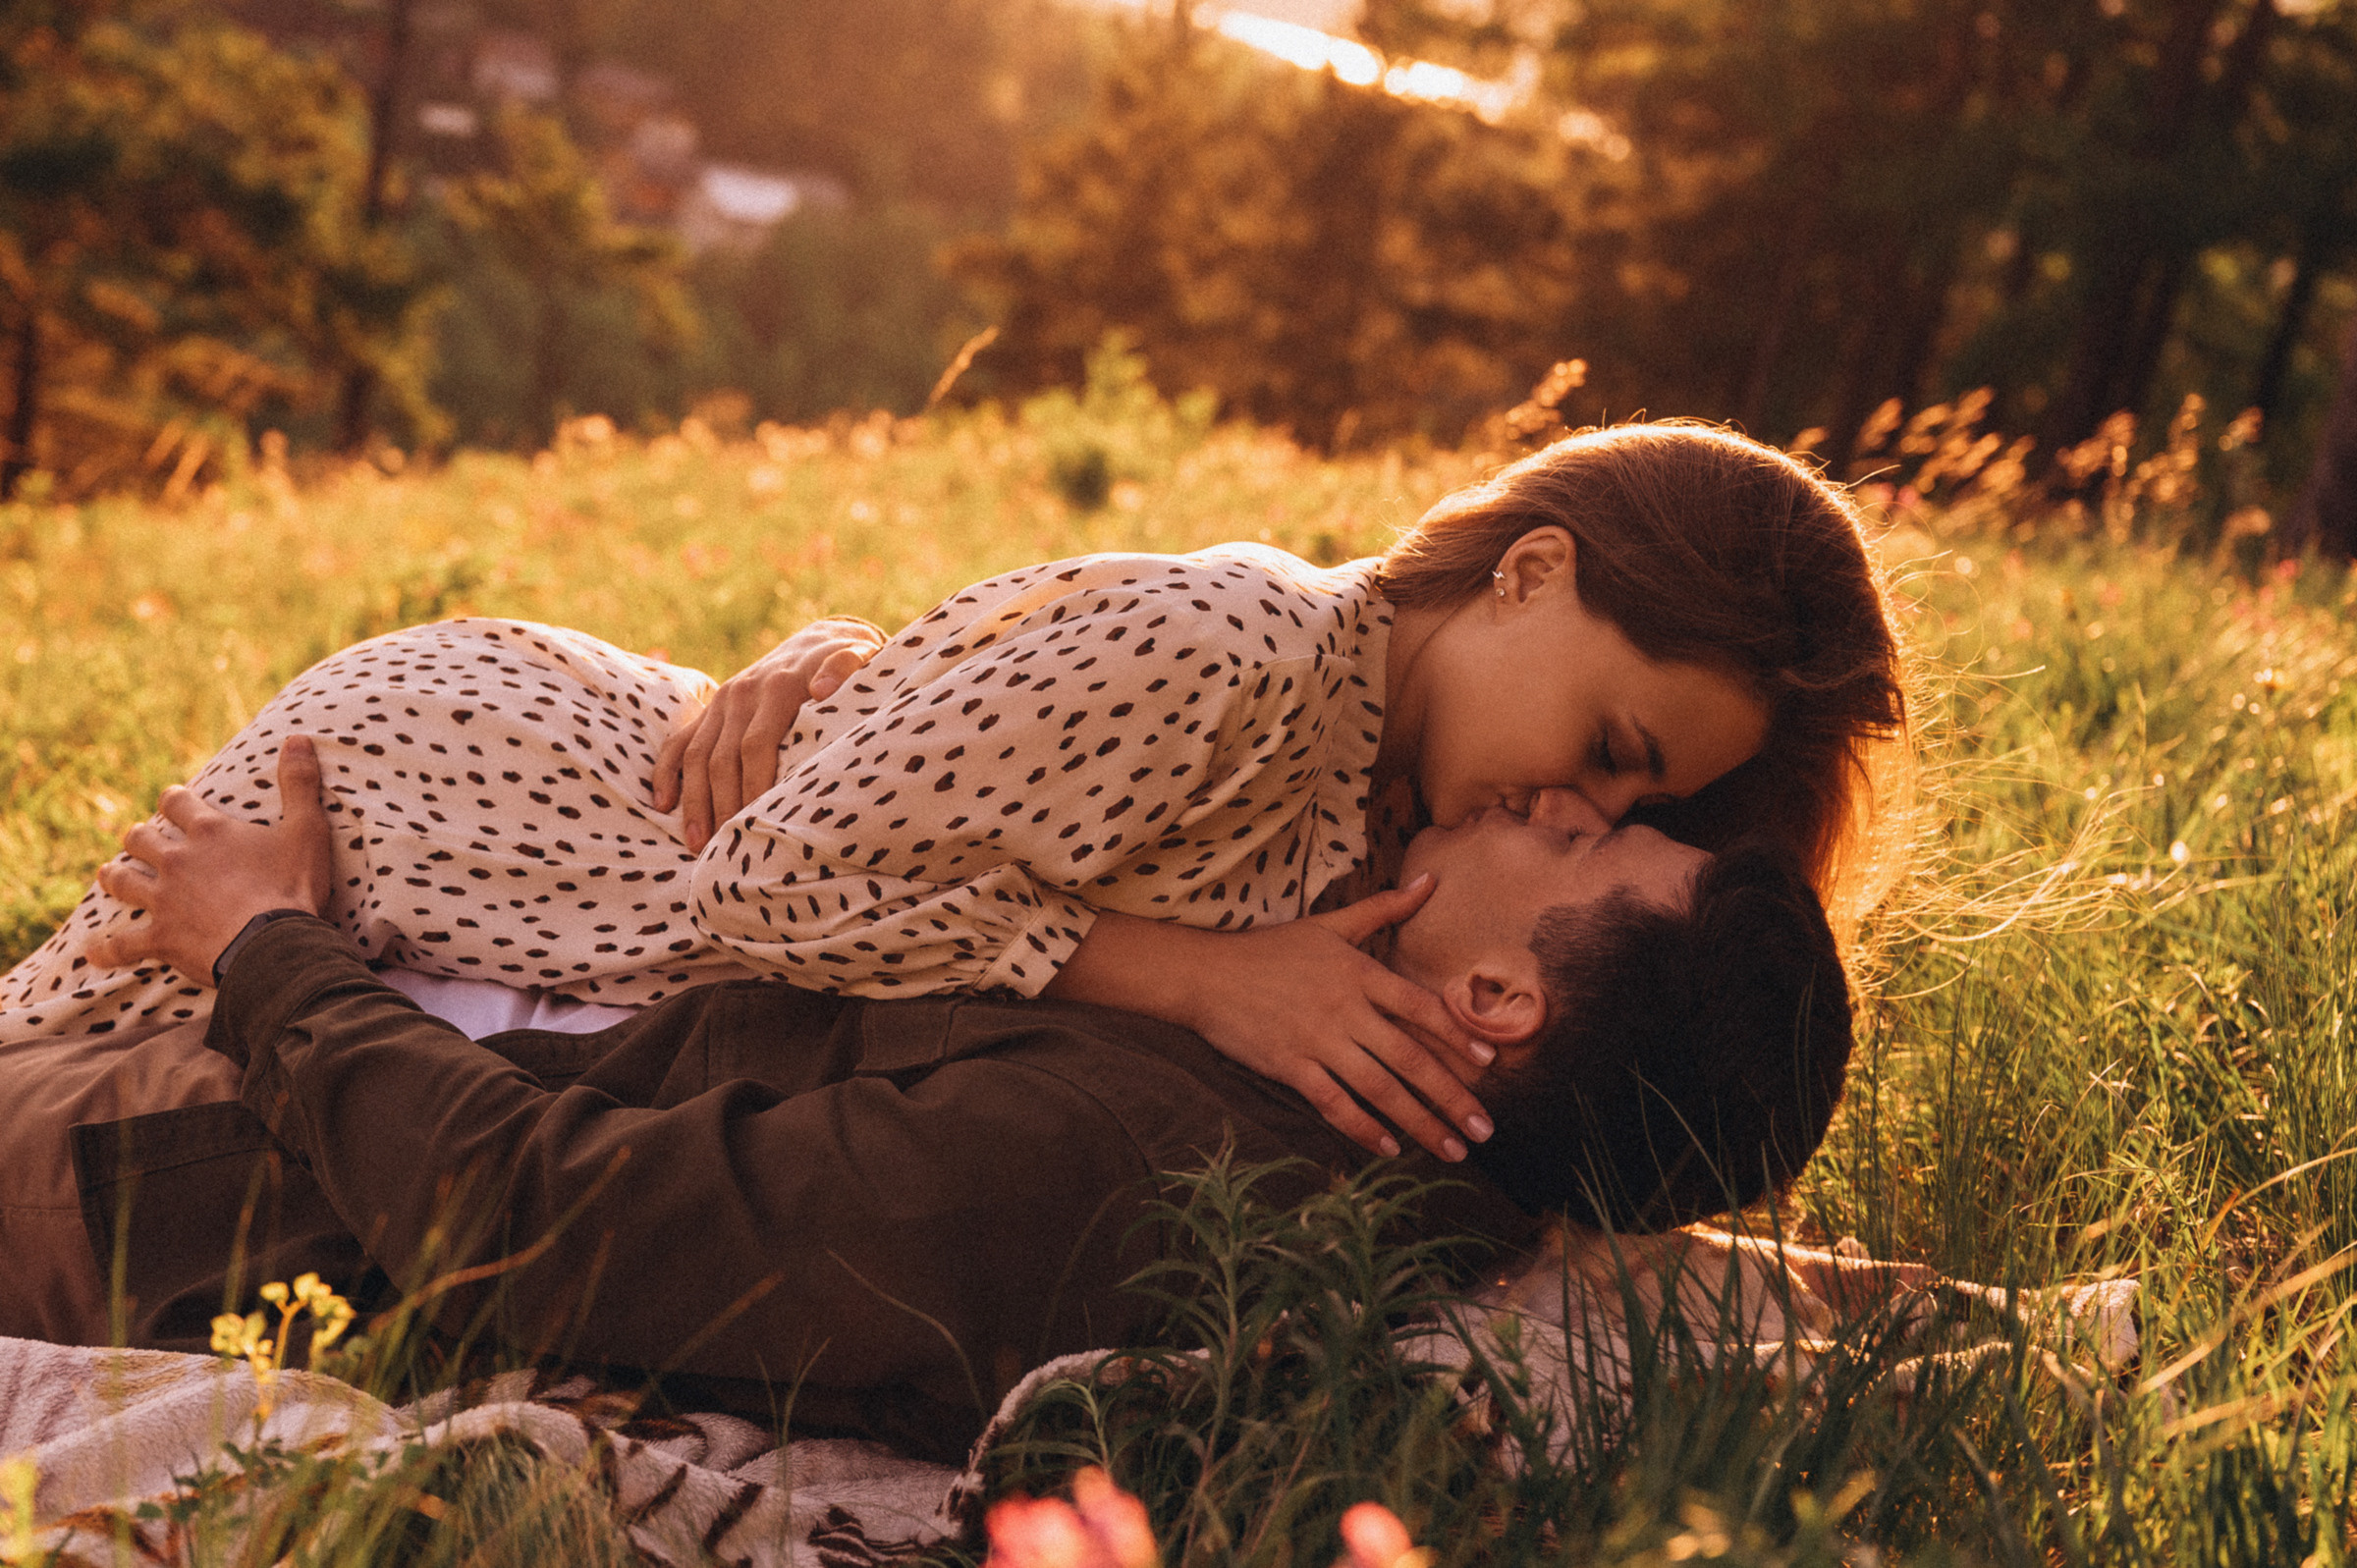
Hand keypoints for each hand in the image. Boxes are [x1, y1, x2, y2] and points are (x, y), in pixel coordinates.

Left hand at [87, 735, 333, 982]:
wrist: (275, 943)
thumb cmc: (292, 886)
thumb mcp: (307, 830)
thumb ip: (300, 783)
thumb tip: (297, 738)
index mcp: (209, 832)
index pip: (177, 802)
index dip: (173, 799)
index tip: (173, 800)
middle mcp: (177, 860)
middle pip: (140, 839)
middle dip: (138, 837)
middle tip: (140, 839)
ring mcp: (164, 899)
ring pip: (124, 881)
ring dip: (114, 876)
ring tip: (109, 873)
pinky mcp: (160, 937)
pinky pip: (123, 945)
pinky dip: (107, 950)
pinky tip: (93, 953)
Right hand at [652, 617, 883, 851]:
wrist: (819, 642)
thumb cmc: (847, 664)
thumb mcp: (856, 657)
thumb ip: (845, 669)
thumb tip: (822, 689)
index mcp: (777, 688)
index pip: (756, 746)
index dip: (753, 787)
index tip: (755, 824)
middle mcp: (743, 693)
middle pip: (722, 759)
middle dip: (722, 806)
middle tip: (724, 848)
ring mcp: (722, 702)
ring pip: (696, 756)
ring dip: (694, 801)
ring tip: (698, 844)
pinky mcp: (711, 709)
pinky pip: (679, 741)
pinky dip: (666, 771)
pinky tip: (662, 804)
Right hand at [1047, 882, 1495, 1161]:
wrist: (1205, 974)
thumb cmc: (1270, 949)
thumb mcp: (1329, 924)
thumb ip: (1384, 908)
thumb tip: (1431, 881)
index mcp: (1359, 973)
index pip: (1420, 1007)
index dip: (1456, 1036)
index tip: (1487, 1064)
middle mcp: (1345, 1008)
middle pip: (1409, 1058)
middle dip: (1451, 1097)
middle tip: (1484, 1128)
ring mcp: (1317, 1040)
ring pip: (1379, 1089)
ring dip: (1419, 1123)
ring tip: (1452, 1149)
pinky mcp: (1289, 1066)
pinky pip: (1334, 1103)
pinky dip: (1364, 1128)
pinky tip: (1388, 1148)